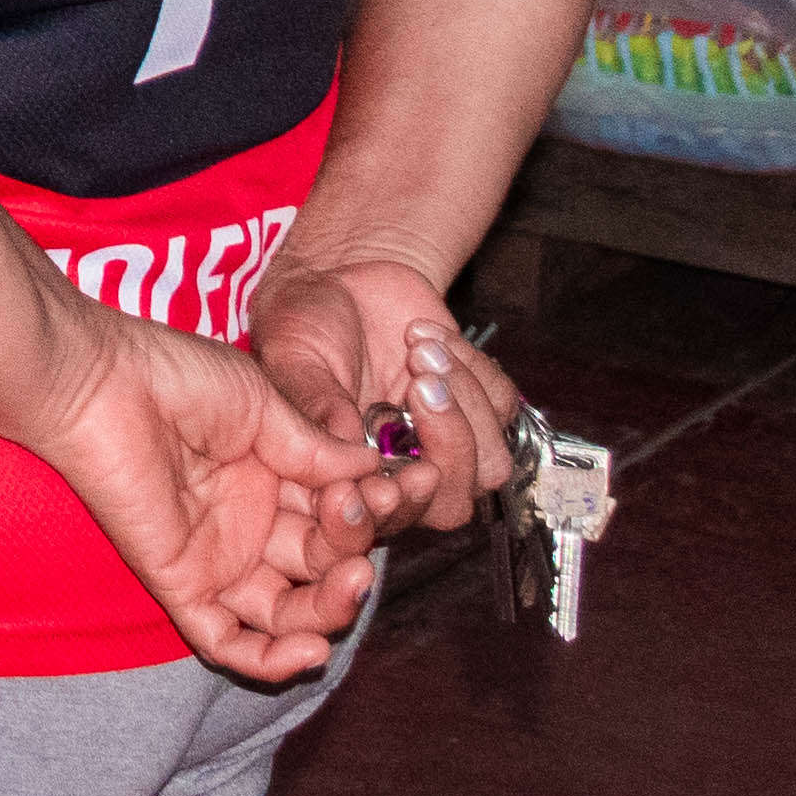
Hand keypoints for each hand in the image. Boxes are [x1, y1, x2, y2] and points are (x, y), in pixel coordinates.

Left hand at [0, 285, 381, 686]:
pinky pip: (229, 642)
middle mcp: (251, 524)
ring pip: (288, 613)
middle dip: (354, 553)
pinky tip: (311, 648)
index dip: (374, 512)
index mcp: (275, 478)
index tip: (402, 486)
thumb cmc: (172, 374)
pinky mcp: (179, 582)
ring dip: (330, 610)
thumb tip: (378, 473)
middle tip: (361, 517)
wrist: (95, 376)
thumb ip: (317, 450)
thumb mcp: (265, 406)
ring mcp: (217, 558)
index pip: (342, 519)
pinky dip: (271, 659)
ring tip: (352, 579)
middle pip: (324, 568)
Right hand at [251, 251, 520, 544]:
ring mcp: (446, 442)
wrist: (341, 274)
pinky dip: (471, 364)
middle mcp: (403, 472)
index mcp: (351, 476)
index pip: (382, 521)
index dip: (392, 509)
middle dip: (446, 450)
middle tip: (418, 386)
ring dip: (465, 404)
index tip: (388, 479)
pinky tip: (423, 333)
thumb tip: (344, 445)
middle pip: (451, 505)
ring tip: (419, 349)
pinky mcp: (479, 405)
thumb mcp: (292, 356)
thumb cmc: (305, 321)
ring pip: (491, 464)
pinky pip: (502, 405)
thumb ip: (314, 402)